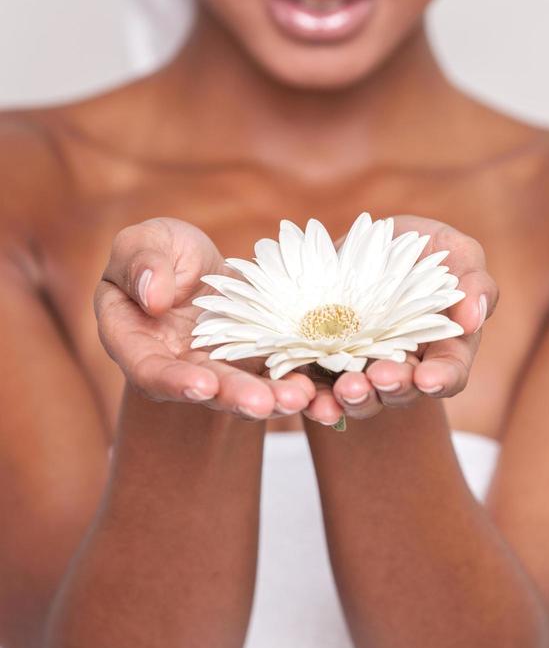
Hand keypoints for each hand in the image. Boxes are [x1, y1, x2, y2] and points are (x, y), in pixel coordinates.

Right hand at [94, 217, 315, 420]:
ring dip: (270, 397)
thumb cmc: (158, 250)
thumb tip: (153, 297)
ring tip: (298, 398)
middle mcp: (174, 365)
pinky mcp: (249, 360)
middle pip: (202, 388)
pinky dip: (292, 380)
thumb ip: (142, 265)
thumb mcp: (143, 243)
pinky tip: (315, 385)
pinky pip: (270, 373)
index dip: (174, 381)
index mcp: (133, 341)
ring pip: (240, 388)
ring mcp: (214, 366)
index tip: (202, 385)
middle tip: (262, 404)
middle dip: (234, 396)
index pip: (148, 369)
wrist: (194, 263)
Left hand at [310, 215, 497, 422]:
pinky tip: (307, 395)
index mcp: (443, 346)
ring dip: (355, 398)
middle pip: (403, 390)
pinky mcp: (324, 364)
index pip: (449, 373)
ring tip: (345, 388)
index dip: (441, 379)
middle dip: (393, 388)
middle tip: (380, 378)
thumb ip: (475, 281)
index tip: (429, 379)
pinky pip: (319, 389)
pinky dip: (314, 398)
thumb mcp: (454, 251)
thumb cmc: (420, 248)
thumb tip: (473, 319)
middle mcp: (404, 367)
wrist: (360, 244)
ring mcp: (364, 369)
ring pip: (362, 397)